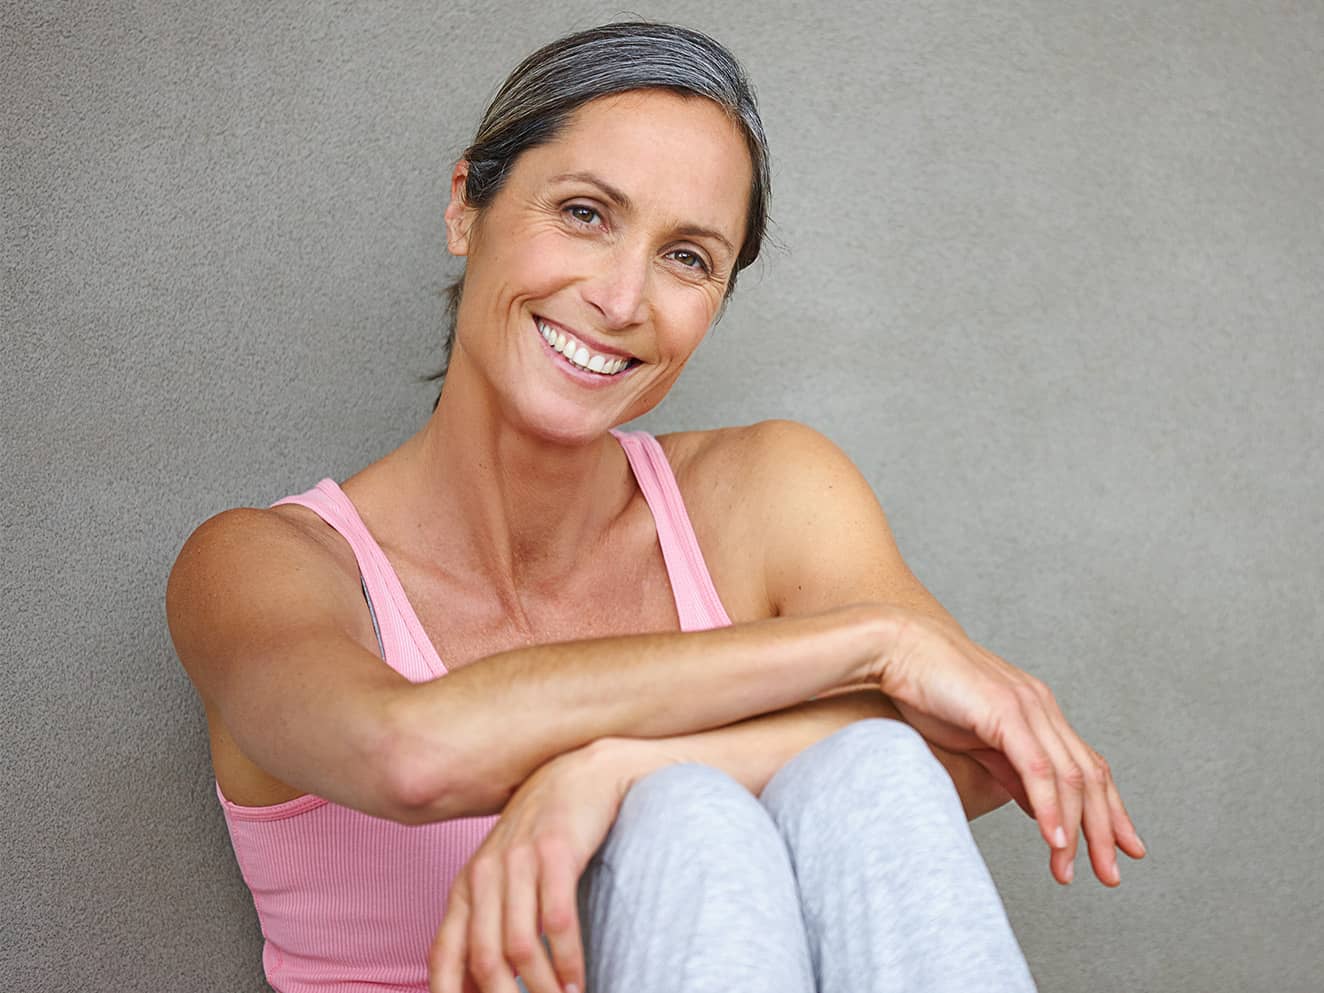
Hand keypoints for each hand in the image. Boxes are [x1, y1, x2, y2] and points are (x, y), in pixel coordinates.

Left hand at [429, 740, 633, 992]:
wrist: (581, 773)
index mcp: (466, 886)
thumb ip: (487, 920)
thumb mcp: (503, 873)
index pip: (445, 956)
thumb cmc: (543, 831)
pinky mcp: (557, 853)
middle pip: (485, 959)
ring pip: (522, 947)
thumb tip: (480, 983)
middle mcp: (485, 875)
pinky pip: (558, 922)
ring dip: (544, 989)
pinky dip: (568, 962)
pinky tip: (579, 981)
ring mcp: (520, 862)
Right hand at [874, 609, 1146, 886]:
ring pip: (1070, 777)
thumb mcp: (975, 738)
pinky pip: (1037, 768)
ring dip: (1077, 829)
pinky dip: (1049, 807)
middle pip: (1090, 775)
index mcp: (1037, 709)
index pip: (1088, 765)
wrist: (895, 647)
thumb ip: (1010, 767)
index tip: (1122, 847)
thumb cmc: (925, 689)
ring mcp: (1027, 706)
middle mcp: (1041, 706)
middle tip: (1110, 874)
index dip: (1110, 809)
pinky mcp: (1005, 712)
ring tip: (1069, 869)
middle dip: (1106, 828)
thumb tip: (1036, 803)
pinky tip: (1054, 838)